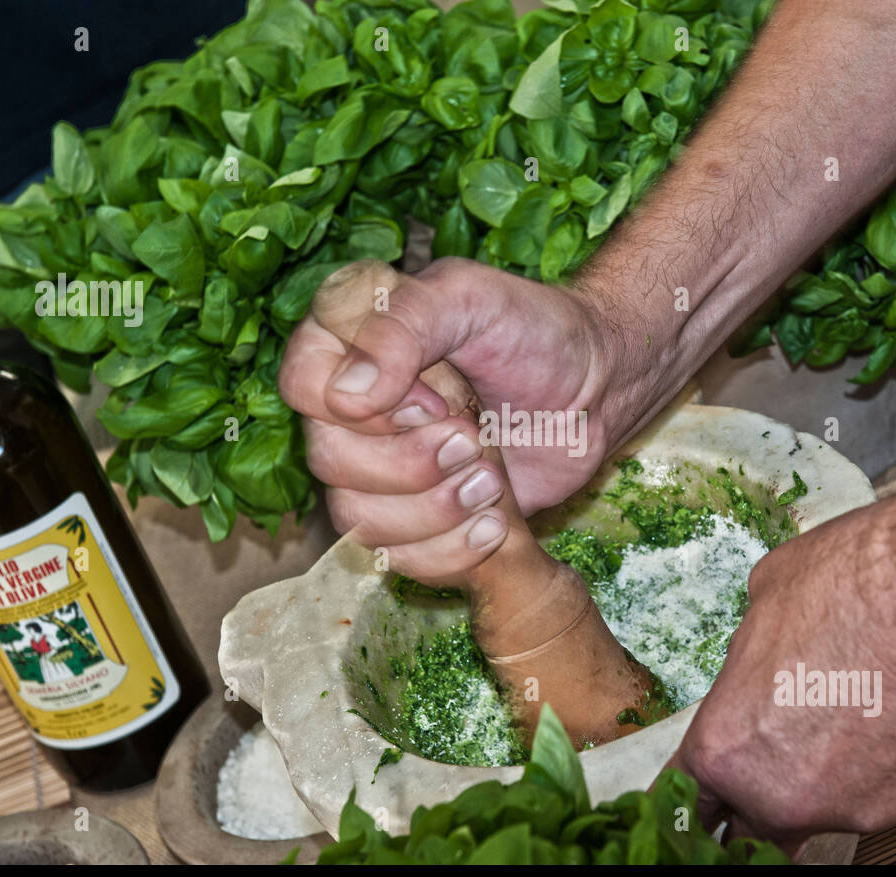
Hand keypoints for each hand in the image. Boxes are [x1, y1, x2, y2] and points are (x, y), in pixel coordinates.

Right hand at [277, 257, 627, 583]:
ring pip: (356, 518)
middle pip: (326, 460)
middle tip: (476, 441)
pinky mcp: (411, 520)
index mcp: (346, 338)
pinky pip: (397, 559)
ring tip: (492, 482)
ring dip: (435, 510)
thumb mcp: (472, 298)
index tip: (436, 402)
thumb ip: (404, 325)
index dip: (366, 409)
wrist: (595, 392)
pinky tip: (495, 523)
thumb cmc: (534, 332)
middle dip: (412, 464)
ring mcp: (374, 467)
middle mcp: (346, 407)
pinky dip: (452, 550)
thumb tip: (347, 395)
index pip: (300, 383)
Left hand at [666, 500, 895, 854]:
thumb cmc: (855, 583)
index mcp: (726, 745)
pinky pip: (870, 797)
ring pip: (814, 809)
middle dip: (750, 800)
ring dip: (817, 777)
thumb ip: (747, 660)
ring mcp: (845, 809)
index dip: (694, 795)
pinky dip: (872, 770)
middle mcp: (778, 794)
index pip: (689, 800)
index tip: (698, 798)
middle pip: (746, 824)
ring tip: (842, 715)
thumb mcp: (763, 602)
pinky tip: (886, 718)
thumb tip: (757, 668)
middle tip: (769, 761)